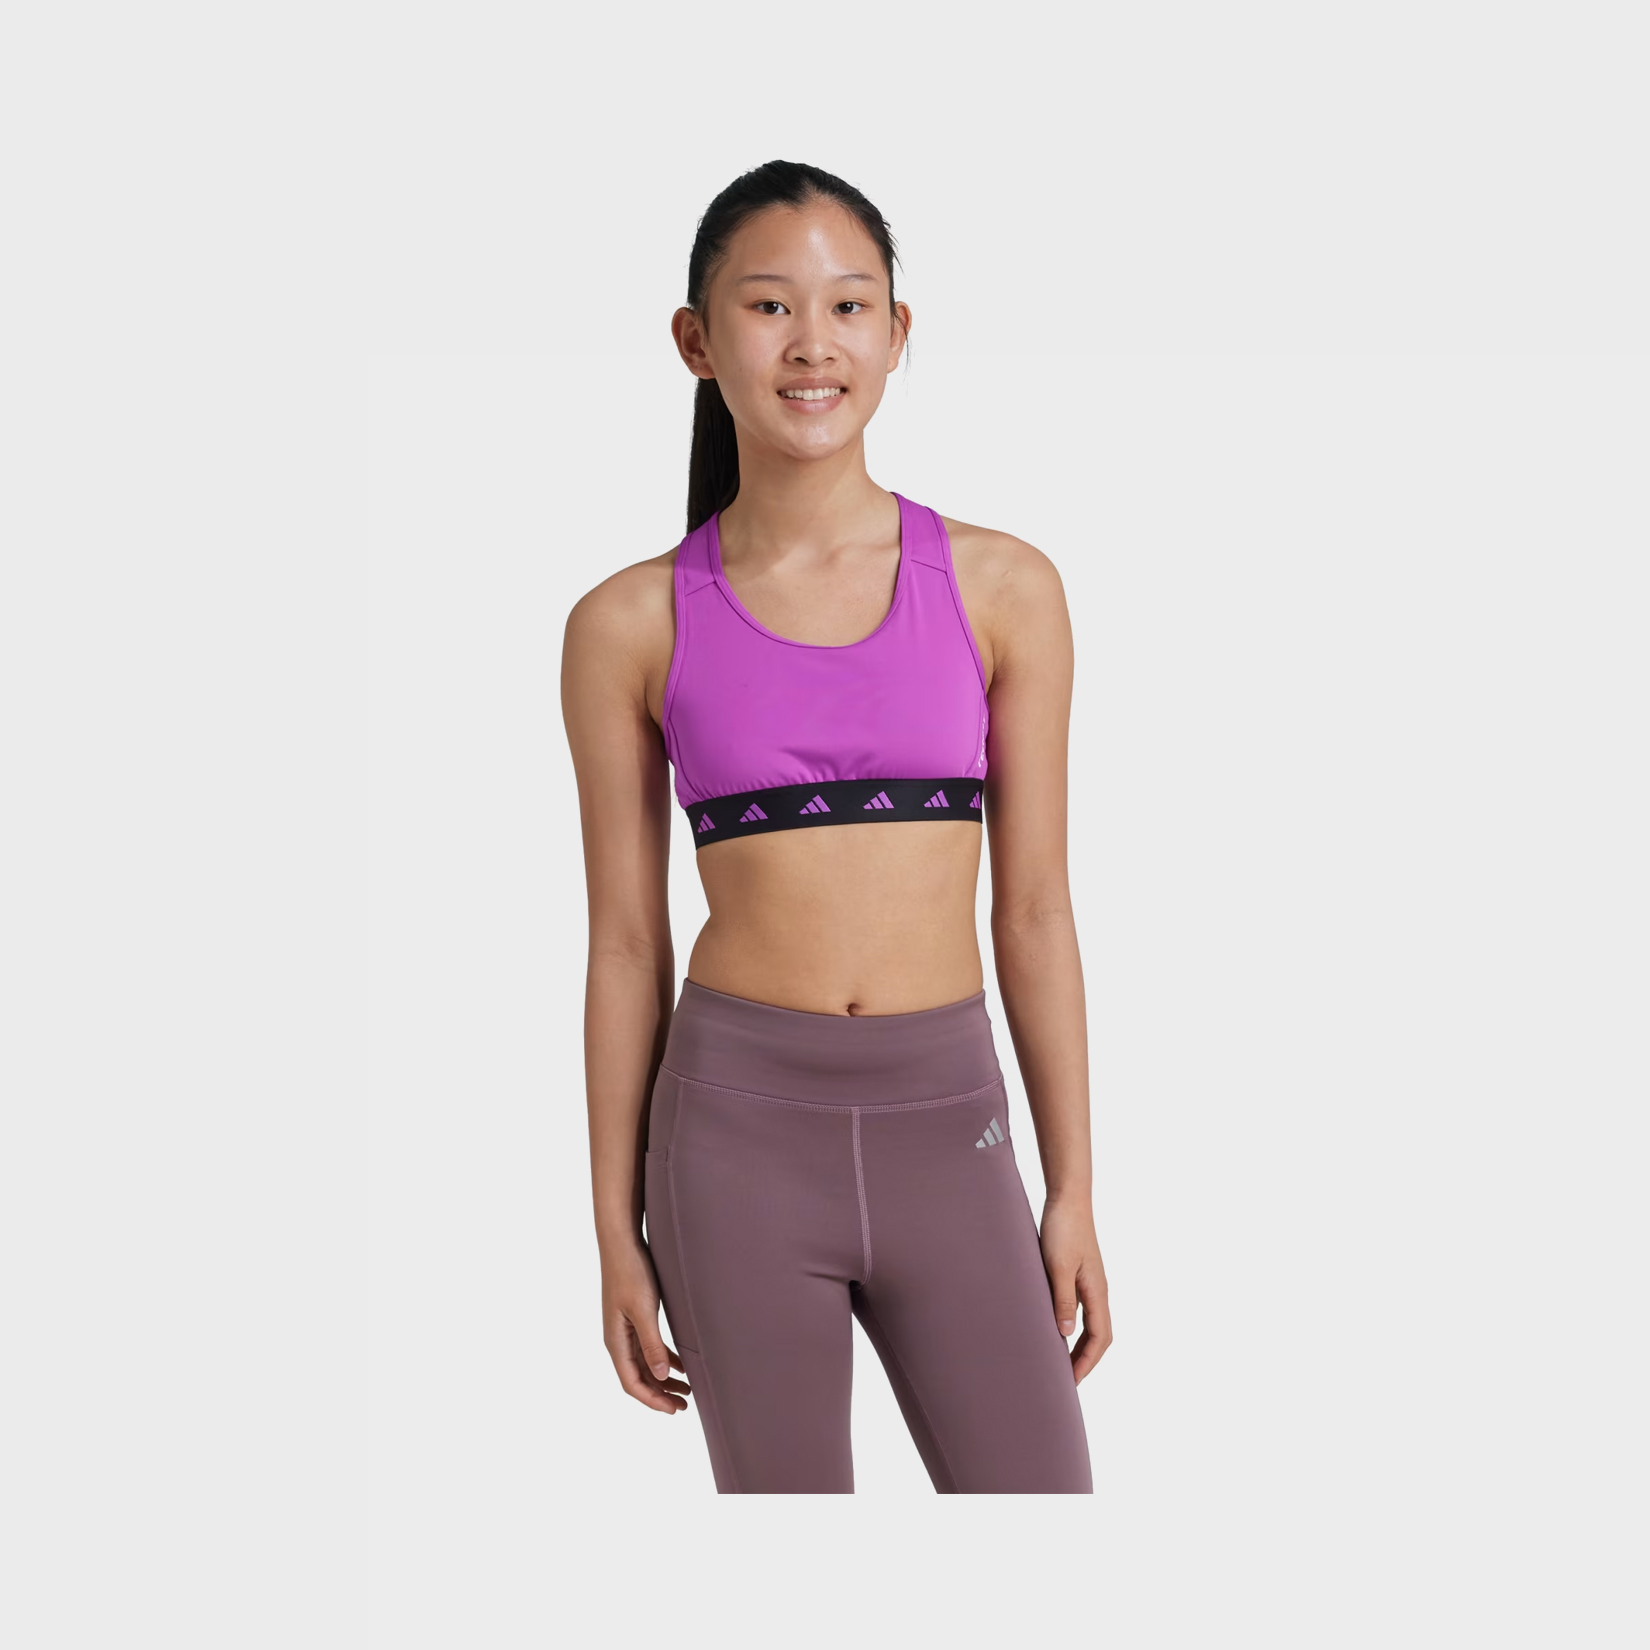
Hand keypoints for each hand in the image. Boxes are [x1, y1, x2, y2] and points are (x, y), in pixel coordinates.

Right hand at [601, 1239, 692, 1413]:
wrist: (622, 1242)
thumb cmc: (631, 1272)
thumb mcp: (644, 1310)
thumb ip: (651, 1343)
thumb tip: (660, 1376)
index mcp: (615, 1341)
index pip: (631, 1383)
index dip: (652, 1400)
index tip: (674, 1410)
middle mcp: (618, 1339)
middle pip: (639, 1377)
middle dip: (660, 1394)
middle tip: (686, 1406)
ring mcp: (625, 1328)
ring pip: (645, 1364)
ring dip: (663, 1378)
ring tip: (687, 1390)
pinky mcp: (635, 1317)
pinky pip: (649, 1347)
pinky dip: (664, 1358)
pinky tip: (681, 1365)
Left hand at [1039, 1196, 1112, 1382]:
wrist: (1067, 1198)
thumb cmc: (1062, 1229)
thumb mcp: (1058, 1266)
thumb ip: (1063, 1299)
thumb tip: (1066, 1335)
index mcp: (1097, 1291)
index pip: (1099, 1338)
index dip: (1087, 1362)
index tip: (1072, 1382)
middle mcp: (1097, 1290)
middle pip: (1099, 1335)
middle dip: (1085, 1360)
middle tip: (1066, 1380)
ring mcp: (1089, 1282)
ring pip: (1090, 1323)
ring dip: (1079, 1344)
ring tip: (1060, 1361)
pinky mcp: (1079, 1273)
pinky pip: (1080, 1308)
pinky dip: (1072, 1326)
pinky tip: (1055, 1328)